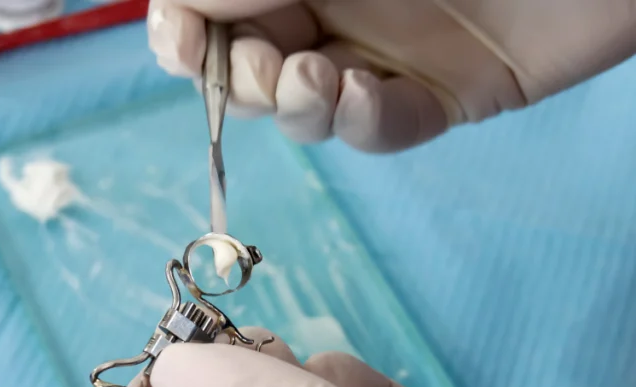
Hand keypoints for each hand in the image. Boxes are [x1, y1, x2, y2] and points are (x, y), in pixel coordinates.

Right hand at [146, 0, 635, 151]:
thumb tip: (187, 3)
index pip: (219, 6)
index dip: (186, 28)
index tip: (182, 38)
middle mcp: (341, 4)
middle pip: (252, 61)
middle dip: (235, 76)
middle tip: (261, 64)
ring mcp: (395, 50)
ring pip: (312, 105)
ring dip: (292, 104)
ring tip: (312, 77)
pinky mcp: (453, 92)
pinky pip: (391, 126)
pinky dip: (364, 123)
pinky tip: (364, 96)